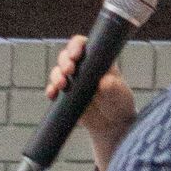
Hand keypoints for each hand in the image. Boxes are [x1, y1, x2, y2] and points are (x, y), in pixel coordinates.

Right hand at [49, 33, 136, 168]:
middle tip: (68, 71)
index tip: (75, 55)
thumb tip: (104, 82)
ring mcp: (73, 80)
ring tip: (61, 85)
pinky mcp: (65, 95)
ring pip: (58, 71)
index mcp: (97, 59)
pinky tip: (52, 94)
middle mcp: (83, 67)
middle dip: (64, 61)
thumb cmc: (120, 104)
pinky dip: (51, 90)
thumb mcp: (120, 95)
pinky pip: (53, 89)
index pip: (84, 45)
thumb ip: (113, 87)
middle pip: (66, 56)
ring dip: (56, 75)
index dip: (76, 46)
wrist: (112, 126)